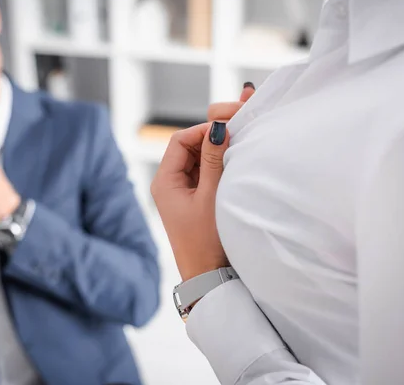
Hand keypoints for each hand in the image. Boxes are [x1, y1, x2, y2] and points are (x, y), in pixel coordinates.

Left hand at [151, 84, 254, 281]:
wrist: (209, 275)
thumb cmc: (206, 241)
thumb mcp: (211, 196)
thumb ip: (214, 160)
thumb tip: (217, 127)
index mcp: (164, 181)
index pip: (180, 140)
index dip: (203, 130)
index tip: (228, 129)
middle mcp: (169, 184)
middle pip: (188, 147)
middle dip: (211, 139)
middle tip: (237, 133)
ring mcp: (181, 192)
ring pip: (198, 159)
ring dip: (216, 153)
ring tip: (239, 149)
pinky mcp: (193, 200)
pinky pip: (204, 174)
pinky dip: (218, 166)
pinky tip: (234, 165)